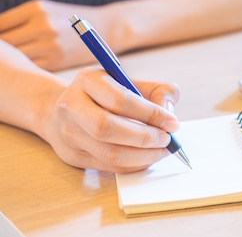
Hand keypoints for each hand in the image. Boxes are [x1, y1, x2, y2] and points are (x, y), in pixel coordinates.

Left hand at [0, 0, 107, 70]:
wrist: (106, 28)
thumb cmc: (69, 20)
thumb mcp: (45, 11)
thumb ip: (19, 21)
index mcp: (37, 8)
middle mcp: (42, 25)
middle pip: (4, 43)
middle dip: (1, 49)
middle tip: (3, 54)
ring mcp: (49, 45)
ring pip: (15, 56)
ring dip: (9, 59)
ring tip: (10, 60)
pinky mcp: (55, 61)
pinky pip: (28, 65)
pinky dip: (23, 66)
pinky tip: (22, 65)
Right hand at [40, 68, 180, 172]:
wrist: (61, 108)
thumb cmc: (106, 94)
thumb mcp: (130, 81)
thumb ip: (157, 91)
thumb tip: (168, 113)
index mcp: (88, 80)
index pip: (120, 100)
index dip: (151, 114)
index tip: (173, 122)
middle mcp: (72, 106)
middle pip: (108, 129)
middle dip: (145, 137)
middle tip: (167, 139)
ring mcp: (69, 133)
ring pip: (108, 153)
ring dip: (142, 156)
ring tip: (162, 150)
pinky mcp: (73, 156)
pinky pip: (108, 166)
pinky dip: (133, 165)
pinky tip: (148, 158)